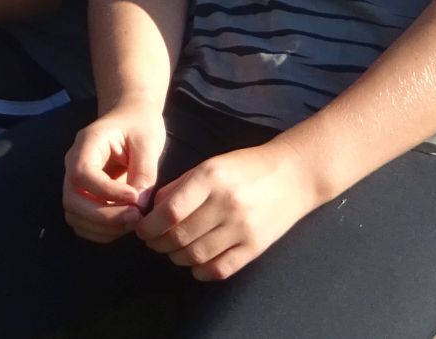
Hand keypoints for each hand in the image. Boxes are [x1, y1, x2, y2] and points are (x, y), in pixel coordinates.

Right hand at [64, 105, 167, 242]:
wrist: (131, 119)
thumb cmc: (139, 126)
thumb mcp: (148, 141)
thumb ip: (144, 172)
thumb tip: (138, 205)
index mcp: (87, 143)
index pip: (82, 174)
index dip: (107, 192)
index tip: (135, 197)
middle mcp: (73, 163)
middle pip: (72, 200)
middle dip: (104, 216)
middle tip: (136, 216)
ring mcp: (74, 182)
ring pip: (75, 215)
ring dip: (104, 227)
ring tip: (133, 220)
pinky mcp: (82, 197)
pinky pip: (82, 223)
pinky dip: (102, 232)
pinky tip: (124, 224)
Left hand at [135, 138, 321, 280]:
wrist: (294, 175)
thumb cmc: (246, 167)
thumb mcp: (210, 165)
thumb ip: (181, 186)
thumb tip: (153, 209)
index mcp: (210, 179)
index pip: (170, 211)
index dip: (149, 225)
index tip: (141, 229)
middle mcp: (225, 205)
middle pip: (180, 236)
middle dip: (158, 243)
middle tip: (152, 242)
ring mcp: (242, 228)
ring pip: (196, 255)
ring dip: (175, 257)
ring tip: (171, 251)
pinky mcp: (255, 247)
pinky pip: (221, 269)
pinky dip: (201, 271)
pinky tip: (194, 264)